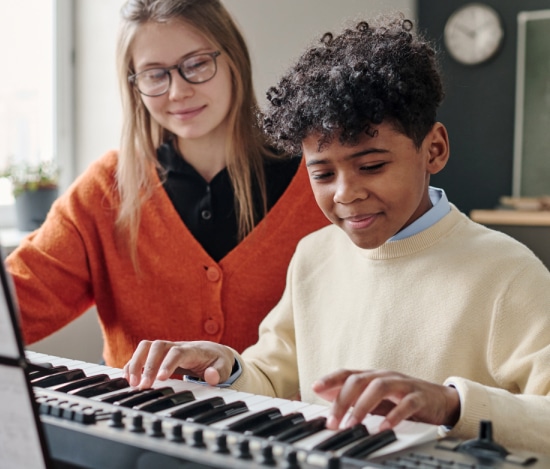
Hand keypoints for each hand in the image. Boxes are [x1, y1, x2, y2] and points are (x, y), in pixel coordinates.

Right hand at [123, 340, 234, 388]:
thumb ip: (218, 372)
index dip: (167, 364)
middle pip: (157, 346)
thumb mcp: (223, 367)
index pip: (177, 352)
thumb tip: (211, 376)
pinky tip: (129, 379)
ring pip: (146, 347)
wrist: (212, 351)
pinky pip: (141, 354)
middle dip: (147, 365)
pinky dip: (132, 365)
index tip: (161, 379)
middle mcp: (176, 346)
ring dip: (136, 363)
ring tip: (132, 383)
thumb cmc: (216, 361)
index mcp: (192, 350)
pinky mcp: (158, 354)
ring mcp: (165, 349)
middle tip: (143, 386)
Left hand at [312, 369, 459, 430]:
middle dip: (342, 400)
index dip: (331, 378)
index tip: (315, 387)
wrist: (441, 401)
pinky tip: (383, 428)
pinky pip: (406, 404)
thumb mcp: (376, 398)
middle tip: (332, 421)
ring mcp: (402, 385)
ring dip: (362, 406)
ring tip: (352, 424)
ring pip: (379, 387)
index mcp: (373, 376)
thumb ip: (353, 396)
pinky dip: (393, 416)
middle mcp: (385, 376)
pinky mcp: (419, 397)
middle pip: (359, 380)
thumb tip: (324, 394)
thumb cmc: (403, 398)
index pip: (348, 373)